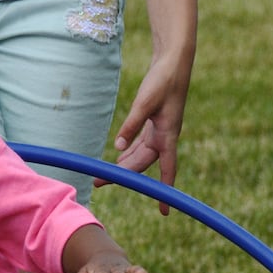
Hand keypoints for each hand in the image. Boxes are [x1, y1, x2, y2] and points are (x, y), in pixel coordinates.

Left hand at [97, 51, 189, 214]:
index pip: (167, 170)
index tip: (164, 211)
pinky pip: (141, 144)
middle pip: (143, 164)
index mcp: (168, 135)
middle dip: (124, 176)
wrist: (174, 61)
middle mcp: (165, 137)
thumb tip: (118, 148)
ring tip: (103, 175)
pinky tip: (119, 156)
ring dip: (124, 165)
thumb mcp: (144, 101)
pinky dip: (129, 151)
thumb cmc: (163, 79)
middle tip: (98, 182)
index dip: (164, 191)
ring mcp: (160, 130)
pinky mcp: (154, 122)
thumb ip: (131, 124)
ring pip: (140, 155)